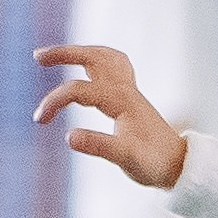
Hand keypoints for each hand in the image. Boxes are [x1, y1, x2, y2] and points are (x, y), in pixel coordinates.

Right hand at [31, 43, 186, 189]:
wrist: (180, 166)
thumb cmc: (154, 164)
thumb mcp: (126, 160)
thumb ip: (99, 146)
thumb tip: (68, 137)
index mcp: (120, 100)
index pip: (78, 90)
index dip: (54, 101)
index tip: (39, 120)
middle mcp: (125, 89)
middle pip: (91, 57)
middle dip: (63, 54)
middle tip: (37, 58)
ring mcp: (130, 91)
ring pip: (103, 57)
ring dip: (80, 52)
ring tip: (58, 56)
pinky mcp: (132, 97)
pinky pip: (115, 66)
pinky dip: (99, 60)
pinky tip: (90, 67)